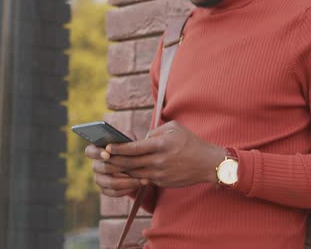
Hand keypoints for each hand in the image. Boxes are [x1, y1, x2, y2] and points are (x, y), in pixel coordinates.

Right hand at [84, 131, 144, 196]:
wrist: (134, 161)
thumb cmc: (129, 146)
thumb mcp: (128, 138)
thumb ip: (125, 138)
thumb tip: (125, 140)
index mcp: (95, 150)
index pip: (90, 152)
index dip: (97, 153)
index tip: (107, 154)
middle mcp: (95, 165)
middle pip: (103, 168)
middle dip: (121, 168)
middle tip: (136, 167)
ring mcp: (98, 178)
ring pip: (110, 183)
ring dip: (128, 182)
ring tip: (142, 179)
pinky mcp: (104, 189)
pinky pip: (114, 192)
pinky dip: (127, 189)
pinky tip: (138, 185)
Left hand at [105, 121, 224, 187]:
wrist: (207, 163)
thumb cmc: (190, 142)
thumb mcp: (174, 129)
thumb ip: (155, 131)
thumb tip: (141, 139)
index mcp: (160, 145)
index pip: (133, 148)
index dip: (118, 149)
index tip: (107, 148)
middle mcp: (158, 161)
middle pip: (129, 163)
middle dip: (114, 161)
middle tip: (102, 158)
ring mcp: (160, 173)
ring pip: (134, 173)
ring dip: (120, 170)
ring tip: (110, 165)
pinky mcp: (162, 182)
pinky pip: (143, 178)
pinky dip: (133, 175)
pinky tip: (125, 172)